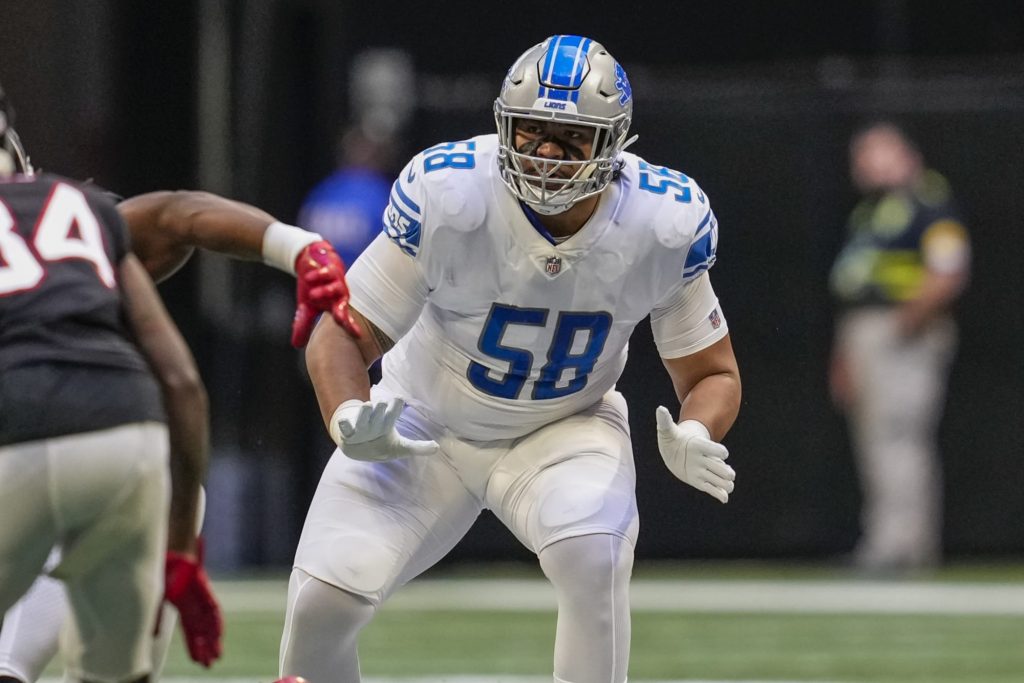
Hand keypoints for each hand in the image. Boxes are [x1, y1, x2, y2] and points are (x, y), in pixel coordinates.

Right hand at [165, 539, 222, 666]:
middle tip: (211, 664)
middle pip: (202, 628)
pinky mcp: (201, 585)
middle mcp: (193, 601)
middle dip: (206, 646)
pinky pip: (211, 605)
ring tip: (216, 654)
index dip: (195, 645)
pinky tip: (218, 632)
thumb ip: (153, 615)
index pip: (191, 630)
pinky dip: (214, 620)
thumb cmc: (159, 566)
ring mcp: (198, 593)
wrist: (165, 545)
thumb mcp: (154, 595)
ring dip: (213, 637)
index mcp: (182, 604)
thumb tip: (152, 636)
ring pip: (209, 620)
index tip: (198, 661)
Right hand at [291, 240, 361, 346]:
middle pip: (343, 304)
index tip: (358, 336)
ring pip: (335, 287)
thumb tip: (297, 345)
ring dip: (326, 291)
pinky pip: (326, 271)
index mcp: (335, 305)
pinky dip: (318, 275)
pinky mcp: (330, 267)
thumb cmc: (312, 288)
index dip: (351, 327)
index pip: (344, 319)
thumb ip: (303, 326)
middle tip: (339, 319)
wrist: (310, 263)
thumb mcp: (305, 308)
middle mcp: (339, 294)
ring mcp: (336, 280)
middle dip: (342, 312)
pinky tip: (309, 278)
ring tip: (312, 295)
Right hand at [331, 397, 438, 460]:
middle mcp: (374, 422)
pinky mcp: (348, 434)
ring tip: (368, 405)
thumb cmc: (382, 444)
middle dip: (380, 407)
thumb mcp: (400, 448)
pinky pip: (345, 428)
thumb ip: (418, 447)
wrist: (359, 449)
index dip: (395, 406)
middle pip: (378, 412)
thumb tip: (437, 447)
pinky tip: (344, 422)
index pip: (393, 412)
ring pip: (363, 417)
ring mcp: (361, 427)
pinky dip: (344, 425)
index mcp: (387, 422)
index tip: (398, 399)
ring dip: (365, 412)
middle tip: (382, 403)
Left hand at [655, 406, 735, 502]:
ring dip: (725, 483)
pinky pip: (712, 489)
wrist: (676, 450)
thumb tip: (660, 408)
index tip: (723, 454)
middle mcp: (704, 459)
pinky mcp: (701, 482)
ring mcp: (704, 470)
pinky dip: (720, 494)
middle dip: (725, 470)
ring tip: (727, 487)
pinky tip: (723, 498)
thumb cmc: (673, 438)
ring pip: (719, 478)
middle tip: (727, 474)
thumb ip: (665, 421)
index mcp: (699, 446)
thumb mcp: (667, 430)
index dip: (718, 451)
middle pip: (719, 466)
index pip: (712, 448)